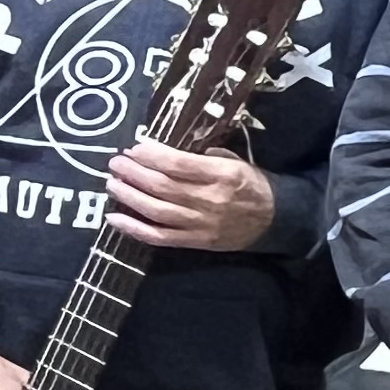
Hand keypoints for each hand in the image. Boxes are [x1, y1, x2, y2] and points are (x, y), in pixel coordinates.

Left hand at [105, 138, 273, 252]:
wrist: (276, 220)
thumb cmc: (252, 184)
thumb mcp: (236, 161)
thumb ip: (204, 155)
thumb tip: (166, 150)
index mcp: (223, 175)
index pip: (180, 164)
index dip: (153, 155)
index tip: (134, 148)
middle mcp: (210, 200)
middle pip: (163, 186)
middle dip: (134, 173)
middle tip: (115, 163)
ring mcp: (201, 224)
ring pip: (156, 211)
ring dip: (129, 197)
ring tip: (112, 183)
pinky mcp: (196, 242)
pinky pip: (159, 237)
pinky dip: (134, 229)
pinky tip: (114, 218)